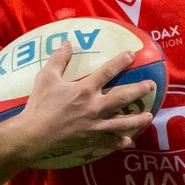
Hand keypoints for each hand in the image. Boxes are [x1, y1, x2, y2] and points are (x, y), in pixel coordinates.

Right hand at [10, 41, 156, 165]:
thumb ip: (58, 59)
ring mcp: (96, 125)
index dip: (121, 61)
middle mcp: (95, 106)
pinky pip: (110, 142)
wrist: (34, 135)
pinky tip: (128, 141)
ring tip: (148, 116)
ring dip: (137, 119)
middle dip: (139, 90)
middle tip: (151, 86)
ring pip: (123, 122)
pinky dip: (120, 142)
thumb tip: (66, 43)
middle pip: (123, 97)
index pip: (108, 71)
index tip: (132, 55)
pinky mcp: (92, 140)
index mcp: (85, 89)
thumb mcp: (46, 77)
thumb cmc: (40, 105)